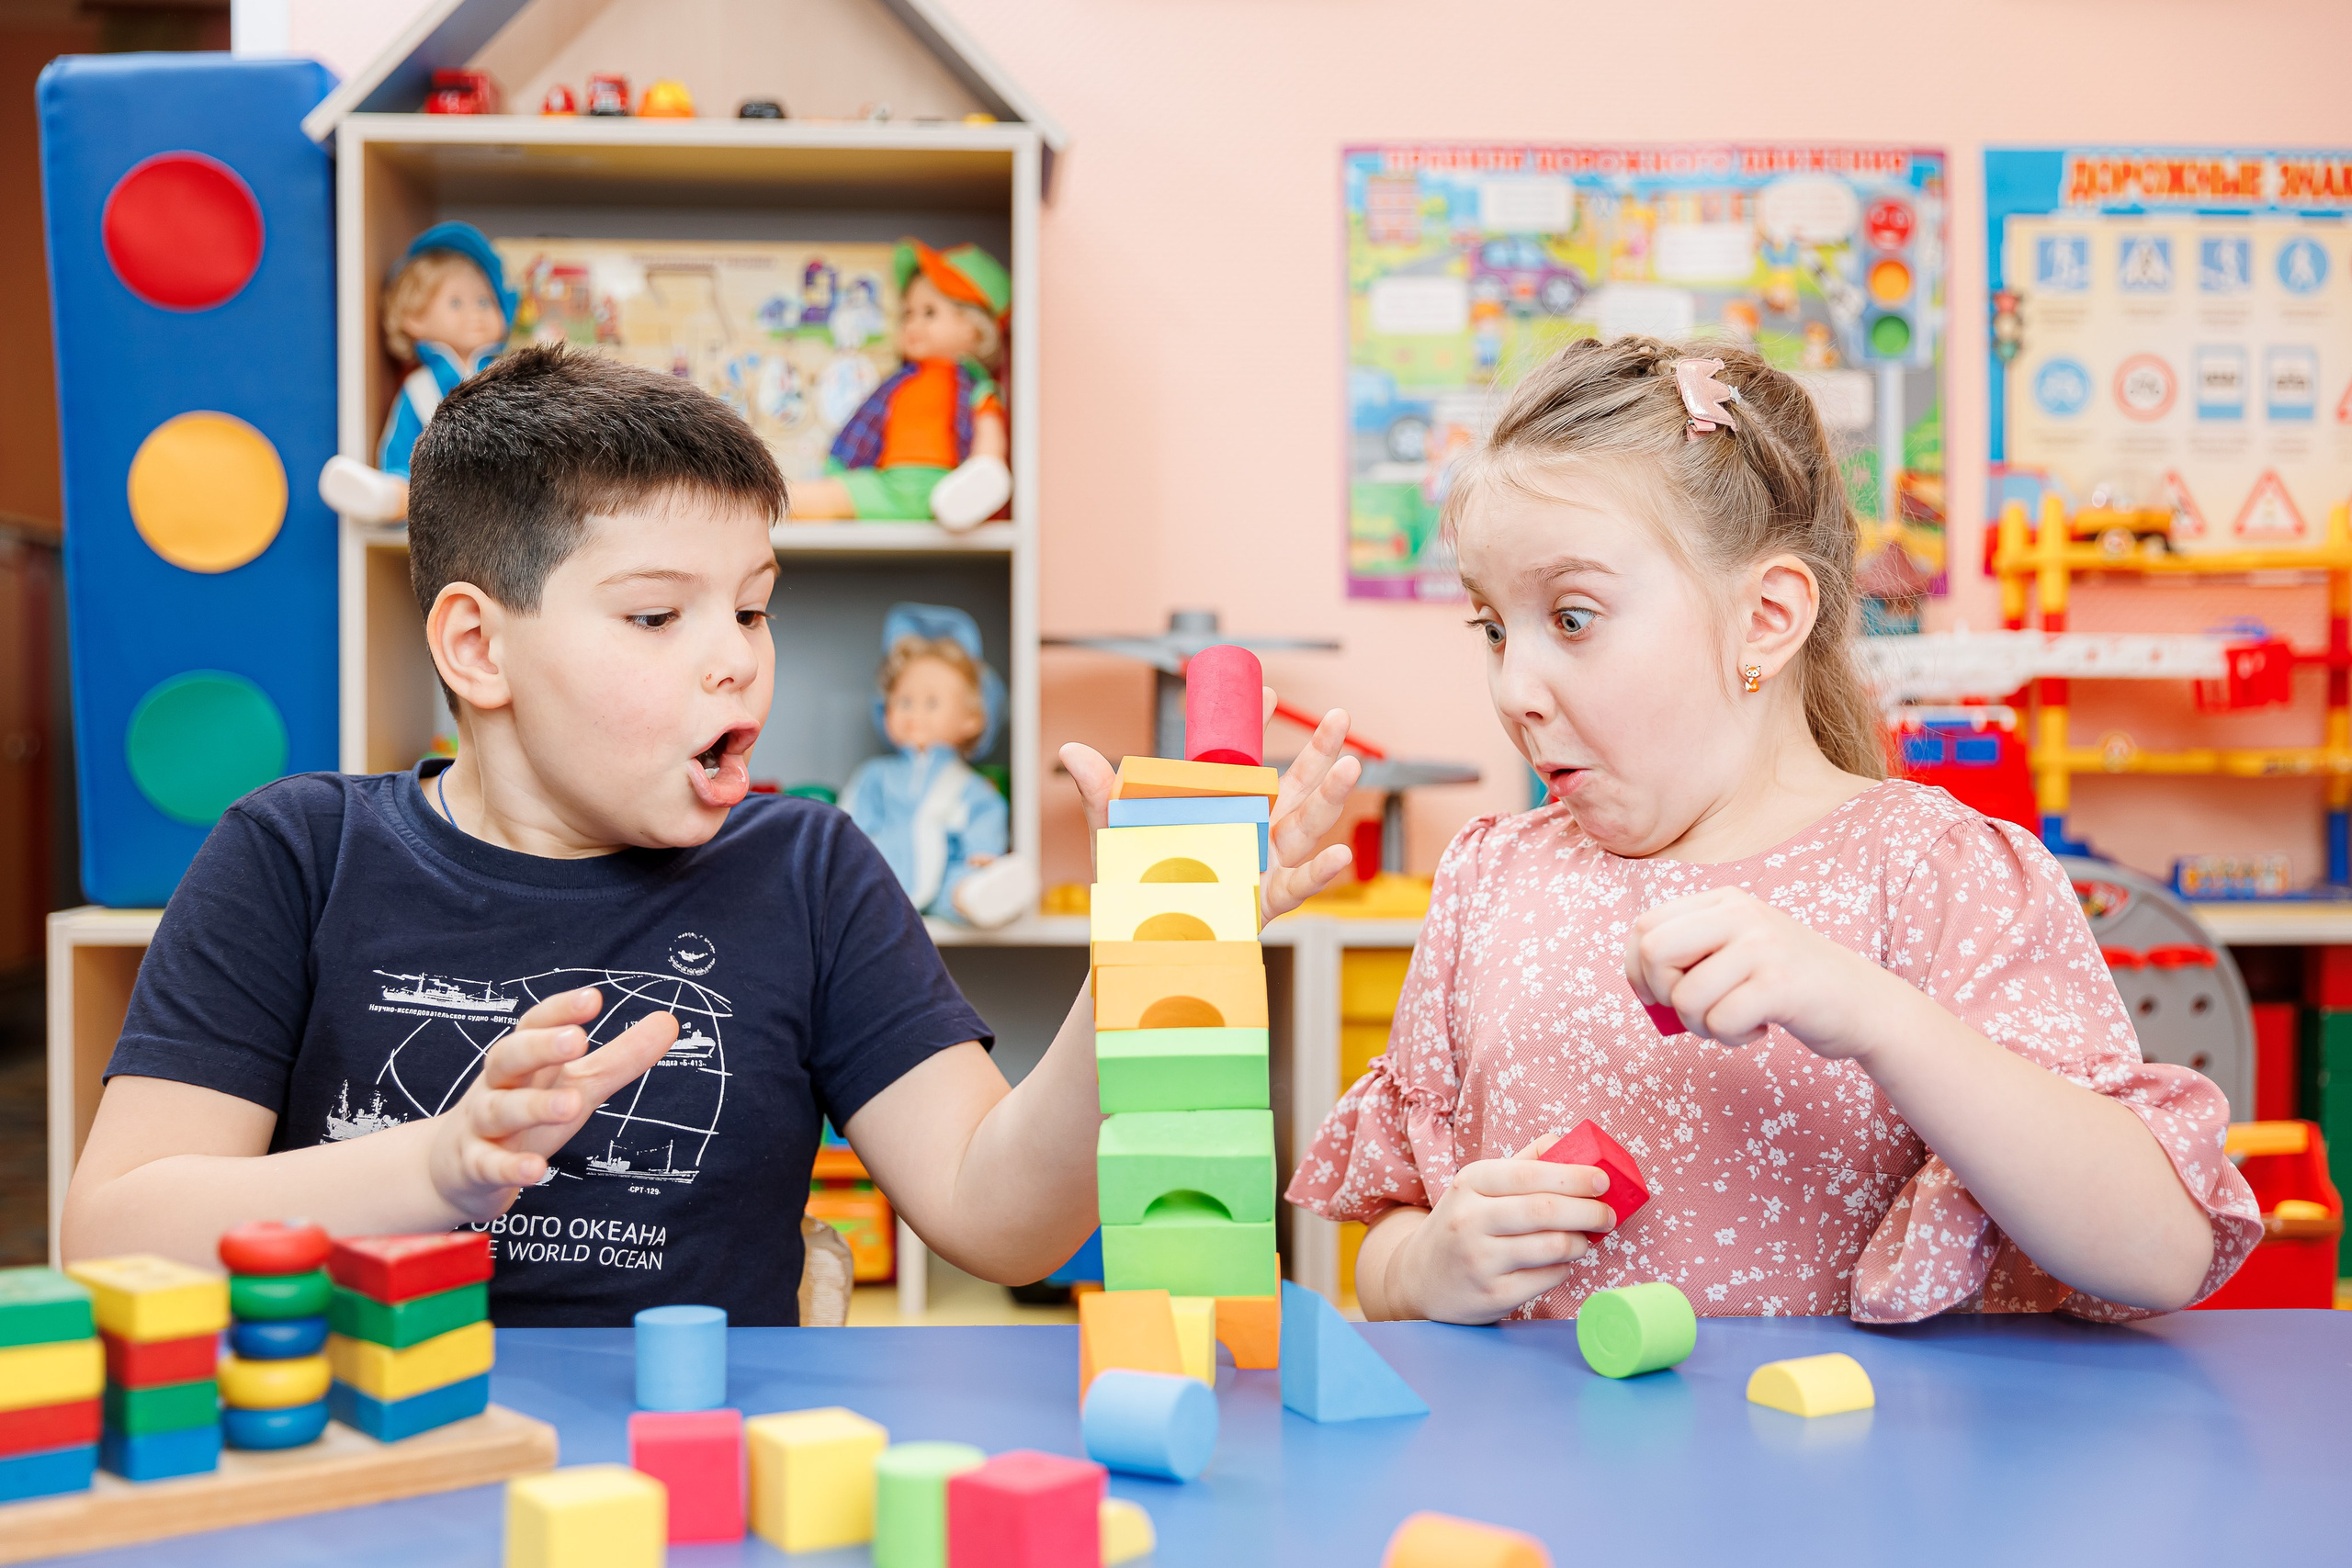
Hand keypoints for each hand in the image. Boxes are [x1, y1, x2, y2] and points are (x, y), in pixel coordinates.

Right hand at [425, 988, 679, 1220]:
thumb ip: (621, 1057)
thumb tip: (670, 1021)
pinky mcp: (475, 1167)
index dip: (560, 1011)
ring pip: (500, 1110)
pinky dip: (510, 1168)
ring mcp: (482, 1127)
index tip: (593, 998)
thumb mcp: (576, 1084)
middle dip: (539, 1047)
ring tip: (571, 1105)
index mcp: (523, 1060)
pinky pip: (489, 1165)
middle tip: (576, 1040)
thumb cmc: (526, 1115)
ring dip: (532, 1106)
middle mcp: (498, 1086)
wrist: (456, 1168)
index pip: (534, 1025)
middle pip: (509, 1057)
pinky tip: (536, 1171)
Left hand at [1059, 686, 1359, 925]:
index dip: (1258, 725)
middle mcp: (1250, 830)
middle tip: (1340, 717)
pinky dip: (1321, 873)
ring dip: (1332, 796)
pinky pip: (1298, 885)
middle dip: (1319, 751)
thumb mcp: (1113, 833)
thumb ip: (1099, 792)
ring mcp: (1262, 865)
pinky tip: (1339, 855)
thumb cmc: (1131, 883)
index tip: (1269, 691)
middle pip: (1295, 785)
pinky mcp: (1264, 902)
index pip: (1246, 758)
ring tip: (1353, 764)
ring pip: (1306, 825)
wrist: (1135, 941)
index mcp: (1220, 806)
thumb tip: (1070, 749)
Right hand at [1379, 1137, 1616, 1323]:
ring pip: (1552, 1247)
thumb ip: (1524, 1163)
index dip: (1574, 1177)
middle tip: (1608, 1215)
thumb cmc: (1461, 1224)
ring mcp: (1480, 1260)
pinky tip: (1557, 1263)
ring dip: (1579, 1242)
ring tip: (1582, 1240)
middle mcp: (1471, 1220)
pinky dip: (1563, 1268)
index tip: (1603, 1181)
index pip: (1531, 1175)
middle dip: (1589, 1211)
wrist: (1419, 1278)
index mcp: (1471, 1183)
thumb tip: (1566, 1141)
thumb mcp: (1479, 1186)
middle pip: (1546, 1211)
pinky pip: (1547, 1278)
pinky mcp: (1492, 1295)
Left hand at [1625, 886, 1904, 1060]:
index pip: (1645, 926)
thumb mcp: (1738, 950)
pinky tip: (1759, 1028)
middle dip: (1662, 995)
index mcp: (1724, 901)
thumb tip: (1639, 985)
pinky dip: (1732, 1038)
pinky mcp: (1779, 984)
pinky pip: (1720, 1022)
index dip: (1636, 969)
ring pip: (1685, 997)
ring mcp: (1762, 946)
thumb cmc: (1788, 984)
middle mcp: (1740, 914)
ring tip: (1734, 1021)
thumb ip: (1692, 954)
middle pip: (1654, 952)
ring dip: (1701, 1026)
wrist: (1864, 1004)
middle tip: (1694, 1011)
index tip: (1654, 996)